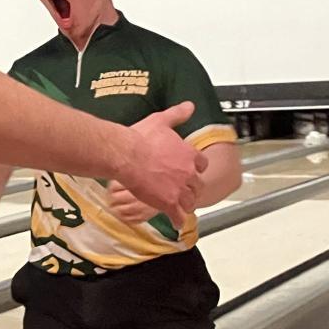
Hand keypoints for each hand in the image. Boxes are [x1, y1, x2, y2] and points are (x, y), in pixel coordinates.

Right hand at [117, 102, 206, 228]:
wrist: (126, 155)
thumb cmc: (141, 138)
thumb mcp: (161, 121)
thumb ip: (177, 114)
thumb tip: (190, 106)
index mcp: (189, 154)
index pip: (202, 163)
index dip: (197, 167)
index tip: (193, 169)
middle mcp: (188, 172)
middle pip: (198, 185)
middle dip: (193, 188)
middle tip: (187, 190)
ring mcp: (179, 189)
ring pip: (190, 201)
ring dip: (187, 204)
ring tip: (183, 207)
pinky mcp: (168, 203)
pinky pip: (178, 216)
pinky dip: (178, 220)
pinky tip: (177, 223)